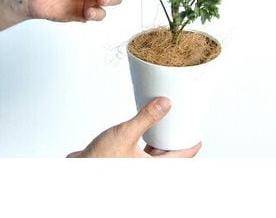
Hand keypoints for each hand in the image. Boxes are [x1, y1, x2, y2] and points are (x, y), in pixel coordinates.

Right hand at [67, 97, 201, 157]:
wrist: (78, 170)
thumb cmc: (99, 161)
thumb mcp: (126, 134)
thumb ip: (146, 118)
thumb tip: (165, 104)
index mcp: (153, 169)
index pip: (181, 157)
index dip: (191, 145)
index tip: (197, 135)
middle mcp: (147, 170)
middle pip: (170, 155)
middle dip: (177, 139)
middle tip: (182, 123)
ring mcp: (137, 167)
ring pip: (156, 154)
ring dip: (161, 140)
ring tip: (165, 122)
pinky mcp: (126, 162)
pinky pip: (143, 152)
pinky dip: (147, 141)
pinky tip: (144, 129)